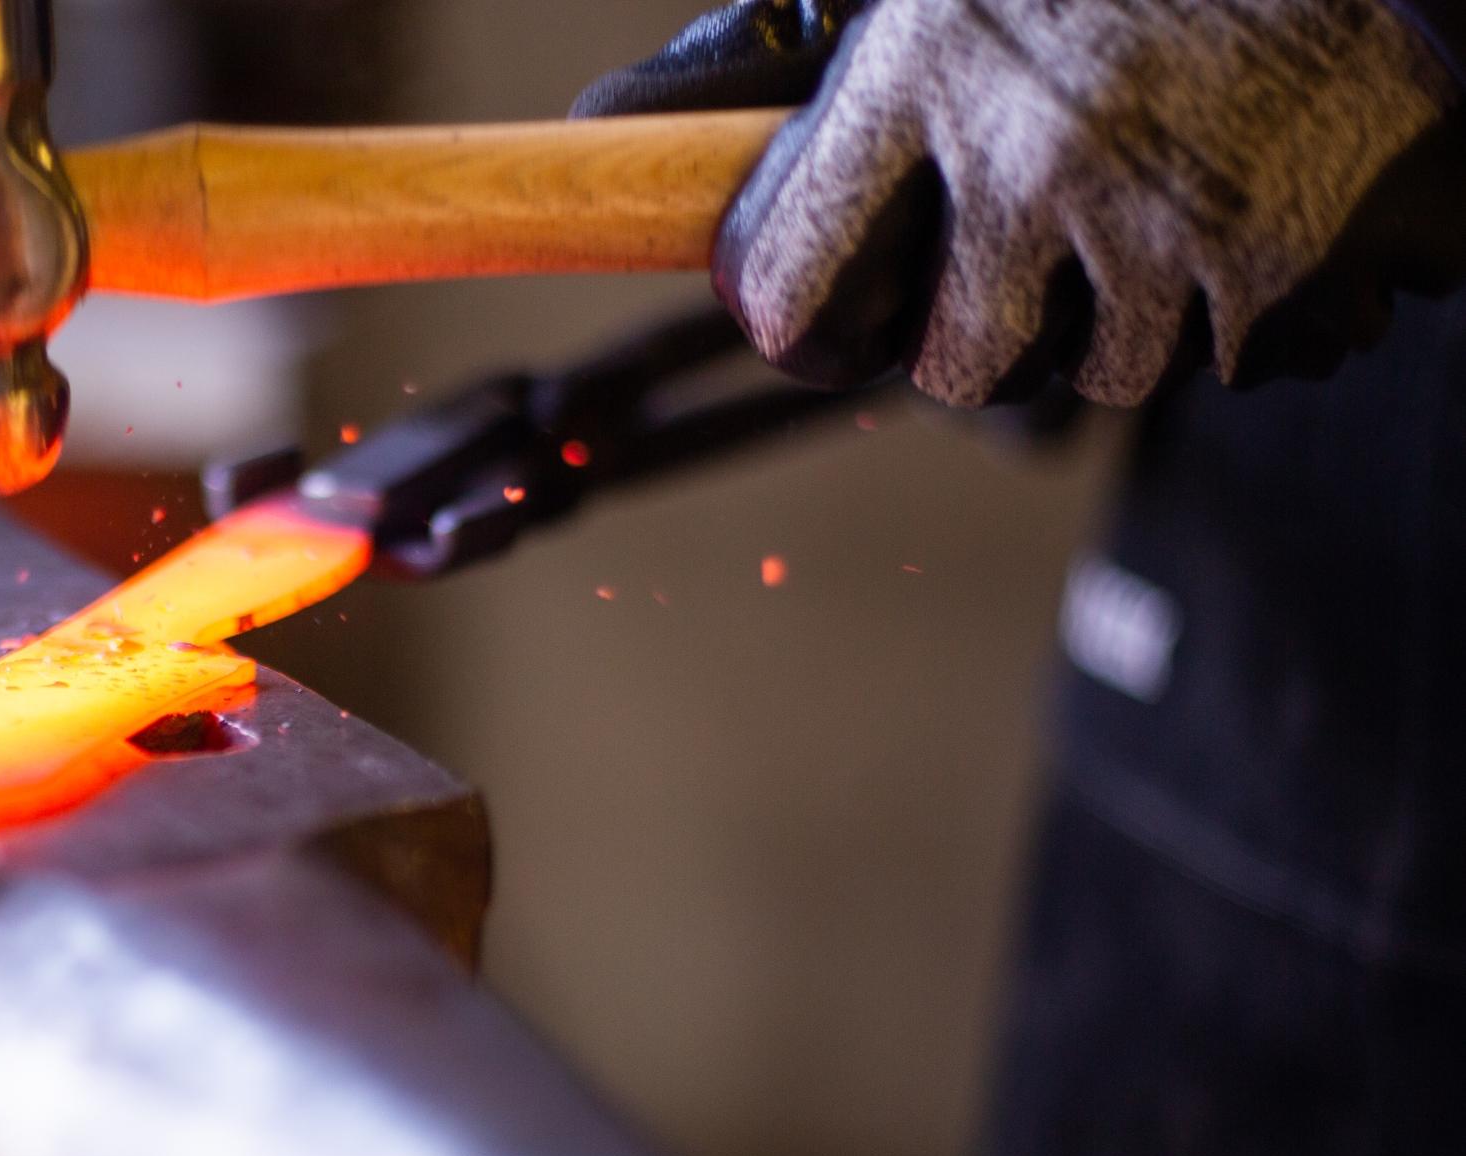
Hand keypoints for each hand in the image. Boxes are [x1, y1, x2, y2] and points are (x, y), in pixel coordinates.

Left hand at [576, 0, 1465, 405]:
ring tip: (1154, 206)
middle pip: (951, 370)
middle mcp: (1027, 149)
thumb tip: (606, 116)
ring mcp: (1153, 213)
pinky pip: (1213, 360)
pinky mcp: (1270, 262)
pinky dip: (1234, 308)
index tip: (821, 321)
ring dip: (1120, 321)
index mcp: (921, 69)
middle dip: (981, 339)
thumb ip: (768, 58)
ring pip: (1086, 376)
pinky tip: (1245, 211)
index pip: (793, 284)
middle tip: (1025, 262)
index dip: (805, 324)